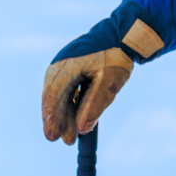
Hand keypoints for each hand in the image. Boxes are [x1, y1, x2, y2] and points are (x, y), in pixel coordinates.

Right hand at [42, 11, 163, 143]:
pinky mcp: (69, 68)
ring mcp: (63, 64)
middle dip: (56, 119)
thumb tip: (81, 128)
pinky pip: (65, 89)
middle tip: (60, 140)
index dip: (53, 117)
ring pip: (59, 93)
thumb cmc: (116, 55)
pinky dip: (69, 104)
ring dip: (63, 114)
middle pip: (53, 95)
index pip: (55, 94)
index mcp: (68, 63)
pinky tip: (74, 120)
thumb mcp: (110, 82)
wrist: (122, 34)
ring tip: (69, 137)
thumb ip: (95, 104)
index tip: (53, 136)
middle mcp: (60, 63)